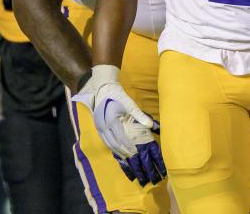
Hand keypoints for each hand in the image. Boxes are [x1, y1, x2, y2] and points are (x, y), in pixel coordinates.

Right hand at [73, 65, 166, 185]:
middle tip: (133, 160)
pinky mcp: (98, 127)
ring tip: (127, 159)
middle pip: (114, 144)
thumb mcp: (130, 104)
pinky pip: (105, 140)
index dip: (129, 148)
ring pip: (109, 144)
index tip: (137, 154)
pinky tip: (118, 151)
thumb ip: (140, 115)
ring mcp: (99, 128)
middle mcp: (102, 127)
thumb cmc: (117, 95)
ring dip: (118, 152)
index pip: (121, 139)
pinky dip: (112, 147)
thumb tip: (151, 126)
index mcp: (110, 121)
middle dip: (124, 153)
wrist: (102, 88)